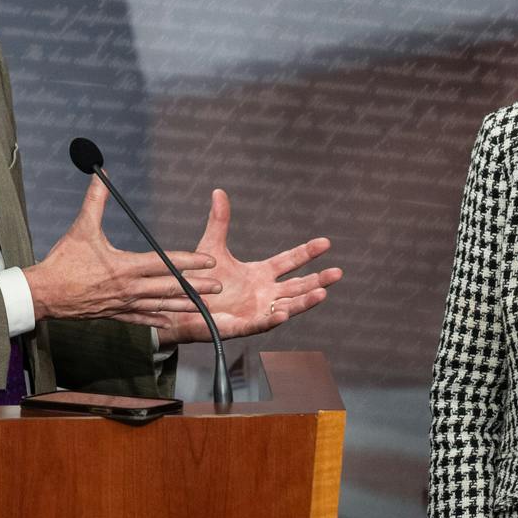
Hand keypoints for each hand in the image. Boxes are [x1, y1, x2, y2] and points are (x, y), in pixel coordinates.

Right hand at [21, 176, 215, 321]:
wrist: (44, 294)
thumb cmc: (62, 261)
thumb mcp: (81, 228)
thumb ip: (96, 201)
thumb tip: (102, 175)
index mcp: (125, 266)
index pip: (164, 263)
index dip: (188, 262)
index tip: (208, 261)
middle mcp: (129, 288)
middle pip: (169, 288)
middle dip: (196, 287)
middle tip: (218, 287)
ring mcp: (123, 303)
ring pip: (160, 306)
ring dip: (183, 305)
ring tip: (203, 305)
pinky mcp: (114, 314)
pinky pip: (141, 319)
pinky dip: (157, 319)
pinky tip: (169, 320)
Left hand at [122, 190, 340, 341]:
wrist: (180, 303)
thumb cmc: (199, 279)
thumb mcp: (212, 247)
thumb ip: (219, 222)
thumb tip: (218, 192)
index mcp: (260, 274)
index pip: (290, 261)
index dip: (307, 252)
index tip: (326, 243)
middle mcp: (264, 293)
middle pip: (297, 286)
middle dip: (318, 280)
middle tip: (337, 272)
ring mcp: (257, 310)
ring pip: (288, 306)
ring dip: (305, 301)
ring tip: (322, 293)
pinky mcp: (244, 325)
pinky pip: (262, 323)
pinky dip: (274, 318)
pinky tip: (285, 312)